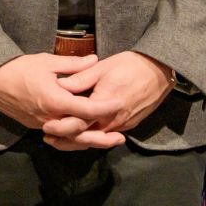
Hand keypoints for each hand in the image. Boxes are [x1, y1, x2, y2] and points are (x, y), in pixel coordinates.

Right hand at [0, 53, 118, 150]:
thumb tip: (94, 60)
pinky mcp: (35, 126)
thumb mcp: (47, 62)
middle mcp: (50, 118)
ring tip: (106, 139)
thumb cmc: (19, 68)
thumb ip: (73, 65)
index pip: (87, 109)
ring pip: (69, 138)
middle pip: (81, 134)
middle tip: (120, 138)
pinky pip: (58, 136)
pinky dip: (73, 137)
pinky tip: (83, 133)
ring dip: (89, 140)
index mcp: (55, 101)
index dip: (105, 108)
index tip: (119, 104)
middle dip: (102, 138)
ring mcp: (41, 125)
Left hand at [46, 51, 171, 147]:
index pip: (79, 122)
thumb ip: (80, 78)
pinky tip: (82, 133)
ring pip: (97, 139)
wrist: (159, 71)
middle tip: (49, 137)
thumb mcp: (102, 68)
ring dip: (79, 140)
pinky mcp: (129, 125)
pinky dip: (93, 136)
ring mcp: (123, 125)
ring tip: (60, 139)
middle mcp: (114, 120)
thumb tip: (59, 84)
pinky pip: (107, 135)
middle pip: (87, 136)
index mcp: (104, 104)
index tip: (46, 126)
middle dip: (67, 139)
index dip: (61, 126)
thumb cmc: (130, 66)